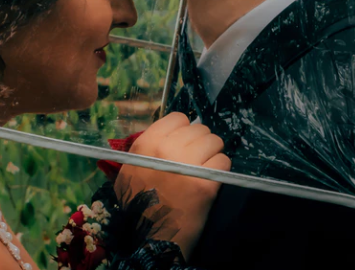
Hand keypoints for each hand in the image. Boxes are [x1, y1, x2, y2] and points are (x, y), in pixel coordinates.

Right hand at [115, 112, 230, 260]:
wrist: (150, 237)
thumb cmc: (138, 203)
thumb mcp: (130, 170)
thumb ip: (146, 149)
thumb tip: (167, 137)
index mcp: (147, 143)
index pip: (178, 118)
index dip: (184, 129)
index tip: (184, 142)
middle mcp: (167, 148)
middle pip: (199, 129)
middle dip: (201, 142)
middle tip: (197, 157)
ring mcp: (187, 164)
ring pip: (214, 141)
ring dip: (213, 153)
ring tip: (205, 167)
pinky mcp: (205, 183)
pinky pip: (223, 161)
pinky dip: (220, 169)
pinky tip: (212, 179)